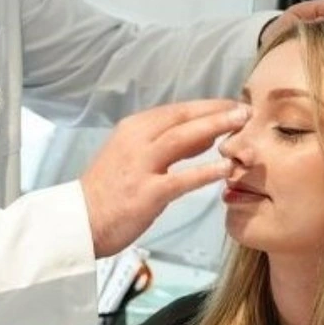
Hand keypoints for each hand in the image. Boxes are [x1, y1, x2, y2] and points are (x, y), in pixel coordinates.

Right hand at [80, 100, 247, 257]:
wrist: (78, 220)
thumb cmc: (107, 190)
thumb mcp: (131, 155)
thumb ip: (165, 144)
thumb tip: (205, 133)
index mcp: (133, 128)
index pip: (176, 110)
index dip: (206, 106)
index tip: (231, 104)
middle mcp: (136, 140)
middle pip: (182, 118)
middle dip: (216, 111)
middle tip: (245, 109)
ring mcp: (140, 166)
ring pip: (182, 139)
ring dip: (215, 128)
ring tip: (241, 125)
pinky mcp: (147, 193)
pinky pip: (182, 179)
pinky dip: (205, 172)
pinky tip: (226, 168)